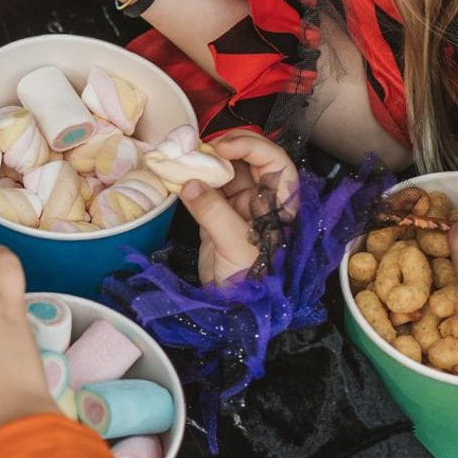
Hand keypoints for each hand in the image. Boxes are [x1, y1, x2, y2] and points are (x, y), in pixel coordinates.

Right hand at [180, 130, 300, 283]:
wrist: (237, 310)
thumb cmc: (252, 281)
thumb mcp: (236, 245)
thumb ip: (213, 212)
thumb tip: (189, 183)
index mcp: (280, 203)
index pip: (273, 161)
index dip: (250, 147)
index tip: (222, 148)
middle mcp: (261, 200)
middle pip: (247, 160)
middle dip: (224, 148)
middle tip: (200, 148)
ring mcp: (238, 207)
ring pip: (223, 172)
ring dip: (204, 162)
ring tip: (183, 158)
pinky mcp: (216, 216)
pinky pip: (204, 190)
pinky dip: (190, 180)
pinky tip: (177, 176)